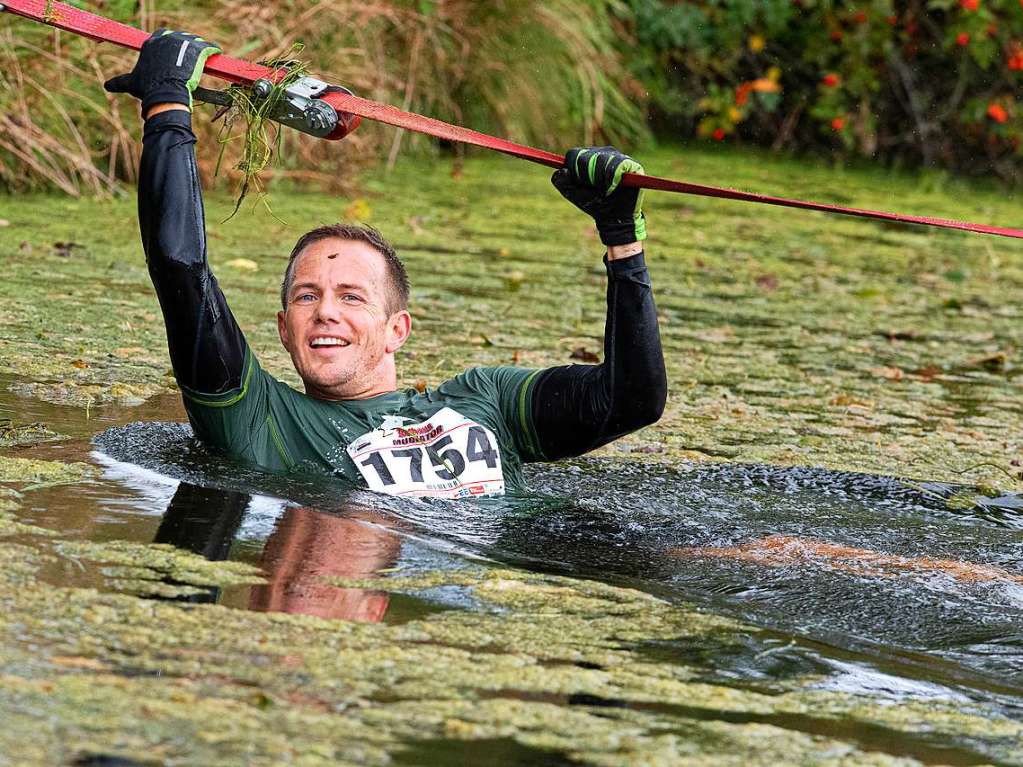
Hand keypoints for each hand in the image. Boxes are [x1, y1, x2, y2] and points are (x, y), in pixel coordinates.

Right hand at [104, 29, 220, 114]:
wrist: (165, 93)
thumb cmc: (148, 89)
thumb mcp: (131, 84)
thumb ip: (119, 83)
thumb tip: (106, 86)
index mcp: (151, 43)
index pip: (162, 36)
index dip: (170, 43)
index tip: (176, 51)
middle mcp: (166, 39)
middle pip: (179, 37)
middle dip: (185, 43)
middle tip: (191, 53)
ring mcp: (182, 43)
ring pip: (193, 41)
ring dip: (199, 46)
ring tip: (205, 52)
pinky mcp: (196, 50)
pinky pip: (207, 47)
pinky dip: (212, 49)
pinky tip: (216, 52)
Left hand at [551, 146, 645, 246]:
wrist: (613, 218)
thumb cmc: (593, 204)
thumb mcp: (572, 193)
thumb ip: (561, 181)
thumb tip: (562, 169)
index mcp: (587, 157)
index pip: (573, 154)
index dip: (573, 171)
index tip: (580, 185)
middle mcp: (603, 152)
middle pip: (586, 156)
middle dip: (586, 177)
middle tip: (594, 189)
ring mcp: (618, 157)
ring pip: (601, 159)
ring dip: (599, 179)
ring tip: (604, 190)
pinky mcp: (631, 165)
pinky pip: (618, 165)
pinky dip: (612, 179)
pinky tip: (612, 188)